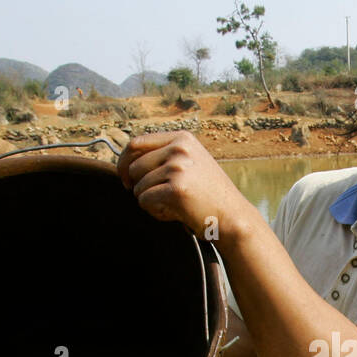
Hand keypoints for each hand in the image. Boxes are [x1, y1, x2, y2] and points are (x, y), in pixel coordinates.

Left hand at [117, 131, 258, 238]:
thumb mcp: (191, 163)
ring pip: (138, 187)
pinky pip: (145, 201)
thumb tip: (126, 161)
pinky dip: (155, 212)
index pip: (136, 143)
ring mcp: (178, 168)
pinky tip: (174, 214)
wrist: (233, 217)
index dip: (124, 162)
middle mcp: (180, 149)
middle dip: (137, 186)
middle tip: (155, 199)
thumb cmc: (209, 195)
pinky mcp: (176, 189)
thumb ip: (165, 156)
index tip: (126, 179)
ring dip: (150, 201)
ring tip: (172, 207)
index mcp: (182, 139)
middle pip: (134, 167)